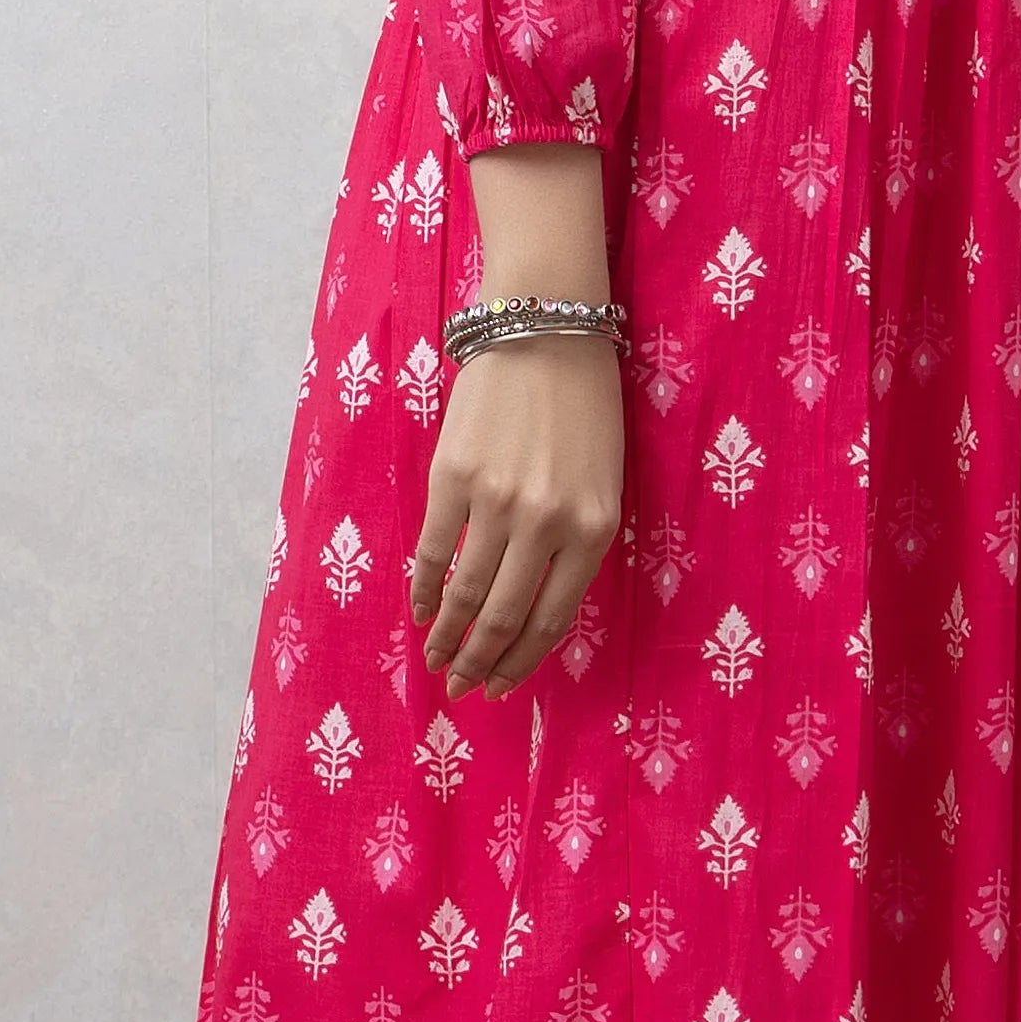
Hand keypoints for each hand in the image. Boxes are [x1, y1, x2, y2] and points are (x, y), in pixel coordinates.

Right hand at [412, 342, 622, 697]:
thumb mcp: (602, 483)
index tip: (500, 688)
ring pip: (463, 592)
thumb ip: (573, 545)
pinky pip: (431, 550)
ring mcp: (496, 501)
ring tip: (435, 660)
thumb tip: (526, 609)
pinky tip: (418, 609)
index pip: (551, 620)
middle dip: (479, 663)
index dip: (521, 663)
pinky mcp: (453, 477)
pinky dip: (421, 589)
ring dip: (446, 637)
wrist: (546, 332)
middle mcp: (547, 523)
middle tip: (460, 687)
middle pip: (503, 616)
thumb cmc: (582, 409)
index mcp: (593, 530)